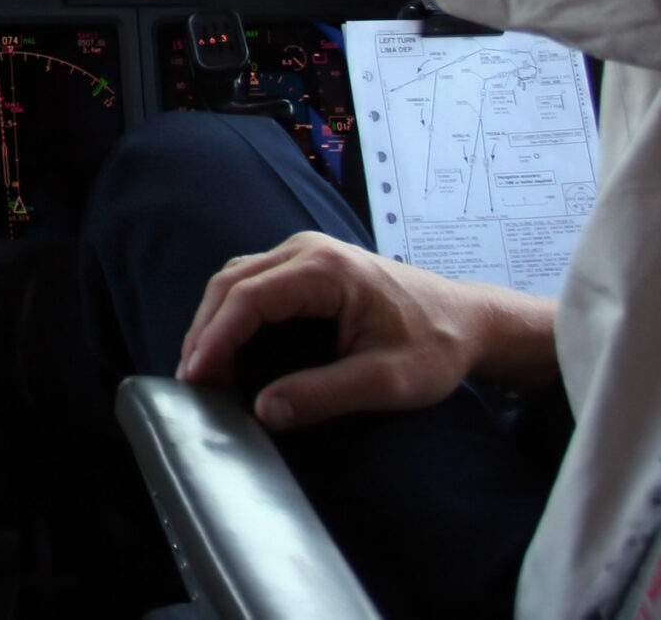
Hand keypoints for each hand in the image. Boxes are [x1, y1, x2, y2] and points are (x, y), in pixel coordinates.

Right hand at [175, 232, 534, 431]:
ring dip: (215, 322)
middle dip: (205, 332)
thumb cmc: (435, 347)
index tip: (196, 377)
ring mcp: (305, 253)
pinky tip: (228, 347)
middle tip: (192, 381)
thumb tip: (264, 411)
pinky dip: (233, 314)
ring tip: (204, 368)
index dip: (215, 338)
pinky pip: (254, 283)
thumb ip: (324, 394)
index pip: (248, 297)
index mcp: (325, 270)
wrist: (469, 321)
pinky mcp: (307, 266)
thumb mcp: (386, 380)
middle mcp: (306, 250)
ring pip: (237, 280)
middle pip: (232, 283)